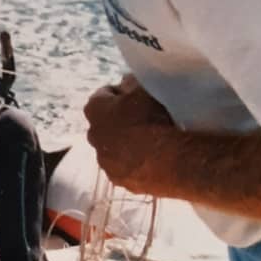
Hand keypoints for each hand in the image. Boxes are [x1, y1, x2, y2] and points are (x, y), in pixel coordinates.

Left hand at [84, 75, 176, 195]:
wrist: (168, 160)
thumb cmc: (154, 117)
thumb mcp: (145, 88)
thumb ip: (132, 82)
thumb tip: (125, 81)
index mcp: (95, 109)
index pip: (102, 95)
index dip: (119, 93)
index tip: (134, 94)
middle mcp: (92, 135)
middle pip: (105, 123)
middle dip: (119, 119)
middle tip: (142, 117)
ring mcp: (103, 160)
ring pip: (112, 147)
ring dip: (125, 143)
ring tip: (150, 141)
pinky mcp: (117, 179)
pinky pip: (124, 166)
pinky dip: (133, 162)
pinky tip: (152, 158)